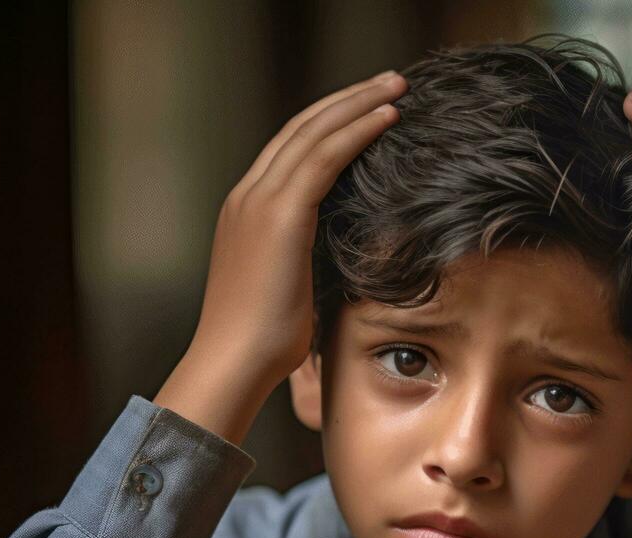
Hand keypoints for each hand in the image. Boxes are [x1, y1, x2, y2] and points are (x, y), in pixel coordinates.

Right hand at [191, 69, 409, 388]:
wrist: (235, 362)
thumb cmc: (264, 343)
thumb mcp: (290, 290)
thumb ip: (308, 264)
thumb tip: (343, 265)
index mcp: (247, 212)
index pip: (290, 149)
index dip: (330, 123)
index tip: (367, 110)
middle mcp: (247, 196)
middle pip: (301, 128)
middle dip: (348, 100)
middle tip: (389, 82)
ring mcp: (258, 201)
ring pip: (313, 132)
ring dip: (359, 103)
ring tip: (396, 87)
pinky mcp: (279, 215)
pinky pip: (324, 156)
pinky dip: (357, 131)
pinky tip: (387, 118)